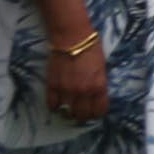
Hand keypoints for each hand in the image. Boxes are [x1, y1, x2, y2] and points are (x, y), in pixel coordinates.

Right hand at [36, 0, 106, 121]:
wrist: (72, 38)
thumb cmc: (91, 49)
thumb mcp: (102, 67)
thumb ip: (98, 84)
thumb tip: (96, 96)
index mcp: (98, 86)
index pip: (99, 110)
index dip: (98, 112)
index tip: (96, 111)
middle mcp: (83, 92)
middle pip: (82, 115)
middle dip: (83, 115)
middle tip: (82, 110)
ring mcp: (66, 90)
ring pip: (66, 112)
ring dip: (68, 111)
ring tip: (70, 106)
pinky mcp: (52, 86)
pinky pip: (52, 104)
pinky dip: (55, 105)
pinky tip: (58, 101)